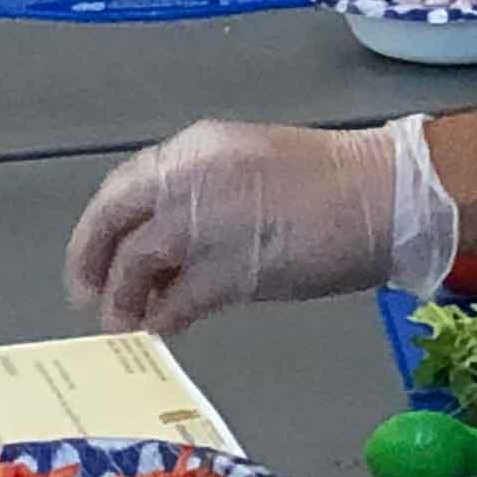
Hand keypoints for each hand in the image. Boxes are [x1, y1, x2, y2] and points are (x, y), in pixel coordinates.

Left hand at [66, 117, 456, 335]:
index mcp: (198, 148)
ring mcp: (206, 223)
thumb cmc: (338, 183)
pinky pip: (177, 301)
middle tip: (88, 295)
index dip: (102, 226)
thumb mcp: (254, 167)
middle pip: (114, 219)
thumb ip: (206, 195)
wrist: (389, 196)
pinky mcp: (229, 269)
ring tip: (125, 322)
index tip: (95, 254)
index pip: (126, 185)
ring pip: (137, 263)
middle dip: (91, 260)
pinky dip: (165, 318)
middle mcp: (190, 179)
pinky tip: (167, 329)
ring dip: (124, 297)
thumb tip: (172, 244)